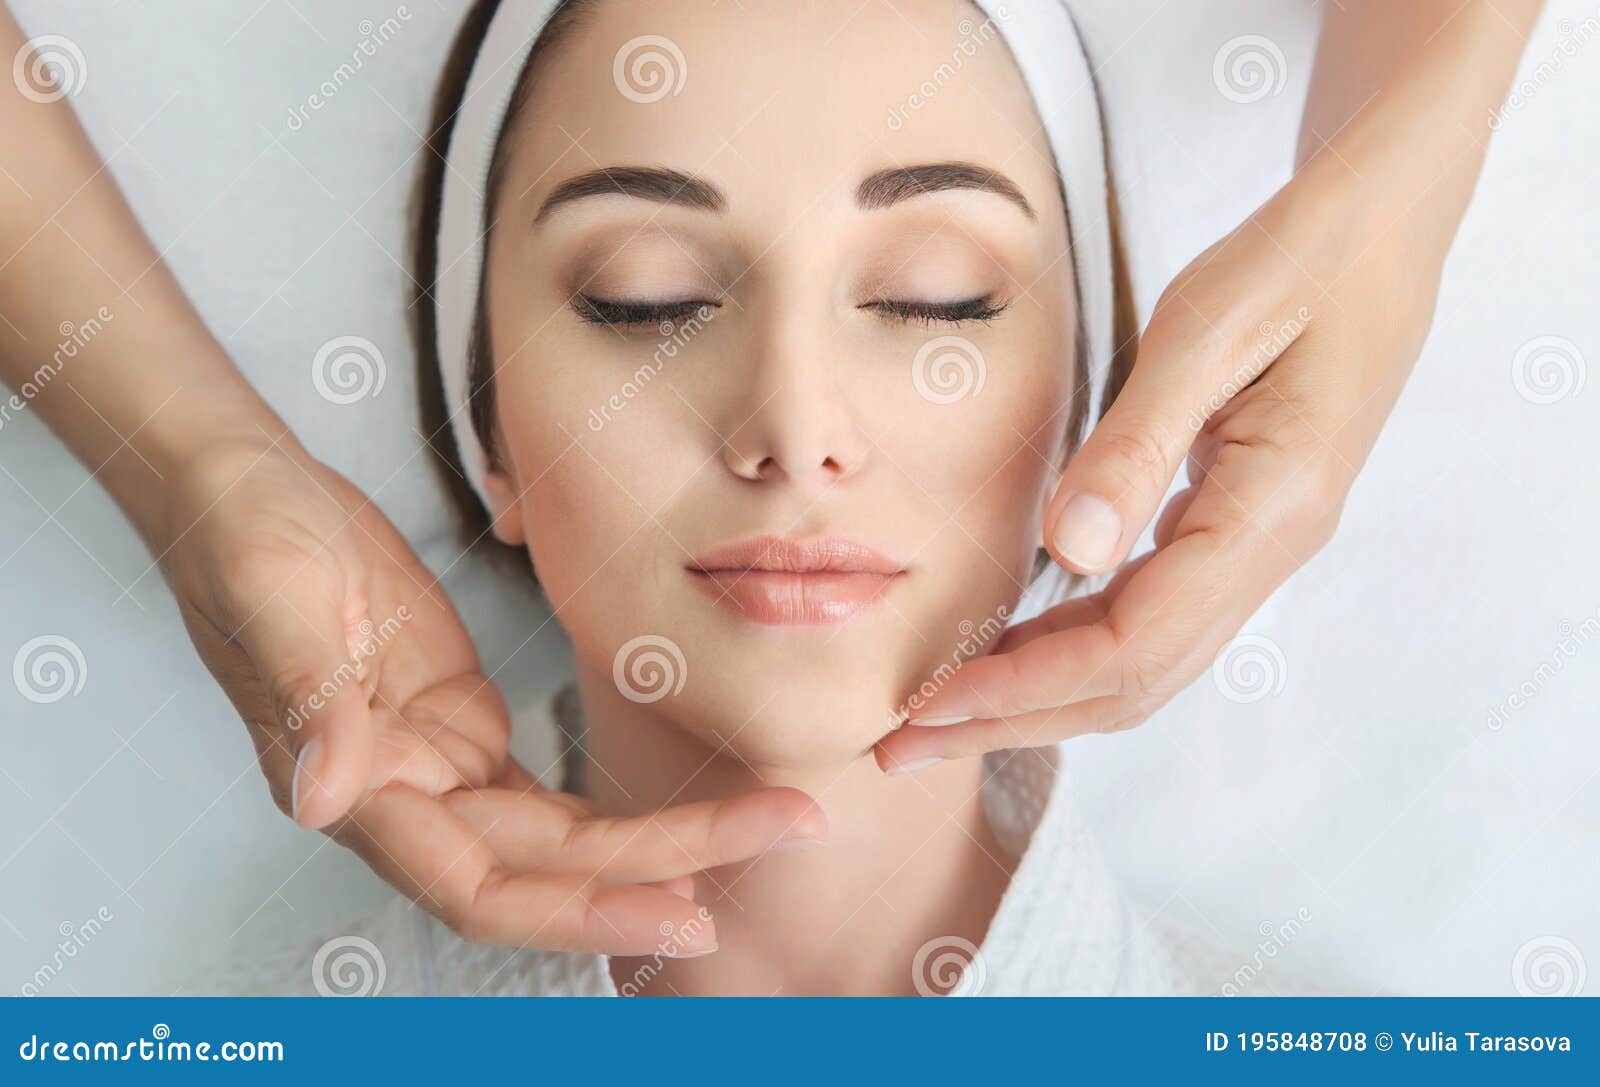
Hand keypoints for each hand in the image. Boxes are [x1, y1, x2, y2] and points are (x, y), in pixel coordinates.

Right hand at [159, 434, 823, 952]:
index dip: (579, 911)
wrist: (249, 492)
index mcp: (354, 789)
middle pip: (545, 874)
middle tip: (779, 837)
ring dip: (653, 846)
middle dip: (658, 872)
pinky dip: (612, 816)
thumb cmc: (247, 538)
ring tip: (759, 826)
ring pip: (557, 844)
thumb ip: (306, 699)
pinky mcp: (460, 732)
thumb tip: (322, 800)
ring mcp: (434, 771)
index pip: (478, 889)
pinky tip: (679, 821)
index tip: (681, 903)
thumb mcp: (273, 598)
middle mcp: (400, 801)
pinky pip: (546, 802)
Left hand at [876, 161, 1437, 768]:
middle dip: (1014, 719)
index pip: (1136, 645)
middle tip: (902, 744)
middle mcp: (1270, 551)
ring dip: (1038, 696)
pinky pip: (1148, 616)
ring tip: (938, 712)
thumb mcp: (1208, 329)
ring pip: (1142, 663)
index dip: (1028, 685)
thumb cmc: (1297, 260)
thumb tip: (1069, 549)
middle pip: (1134, 682)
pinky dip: (1071, 645)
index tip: (932, 703)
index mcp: (1271, 512)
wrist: (1383, 232)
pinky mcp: (1235, 528)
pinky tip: (1011, 646)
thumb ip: (1137, 443)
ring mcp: (1257, 547)